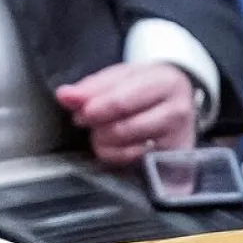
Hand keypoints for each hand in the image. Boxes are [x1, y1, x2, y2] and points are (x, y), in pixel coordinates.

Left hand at [55, 63, 196, 165]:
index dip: (93, 109)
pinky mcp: (172, 160)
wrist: (176, 100)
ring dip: (103, 142)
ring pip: (126, 149)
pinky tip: (115, 146)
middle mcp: (178, 111)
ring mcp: (178, 138)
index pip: (121, 100)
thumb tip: (65, 95)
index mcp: (164, 81)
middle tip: (86, 121)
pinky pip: (133, 164)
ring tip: (100, 132)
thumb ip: (91, 87)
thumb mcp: (120, 78)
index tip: (78, 113)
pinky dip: (116, 156)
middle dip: (97, 127)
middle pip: (123, 128)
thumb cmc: (143, 87)